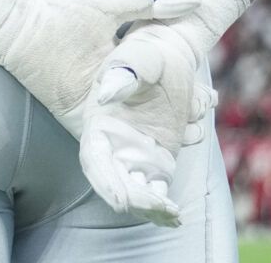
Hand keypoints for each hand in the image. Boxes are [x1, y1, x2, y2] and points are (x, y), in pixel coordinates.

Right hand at [77, 22, 216, 226]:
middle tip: (163, 207)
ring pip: (136, 191)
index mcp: (100, 122)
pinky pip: (155, 191)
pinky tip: (177, 215)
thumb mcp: (139, 58)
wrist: (172, 58)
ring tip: (174, 213)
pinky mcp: (155, 161)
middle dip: (136, 199)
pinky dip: (162, 206)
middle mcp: (113, 144)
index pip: (94, 158)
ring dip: (151, 207)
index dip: (105, 181)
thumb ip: (124, 73)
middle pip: (116, 182)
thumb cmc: (151, 54)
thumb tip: (106, 94)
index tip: (123, 201)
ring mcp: (134, 155)